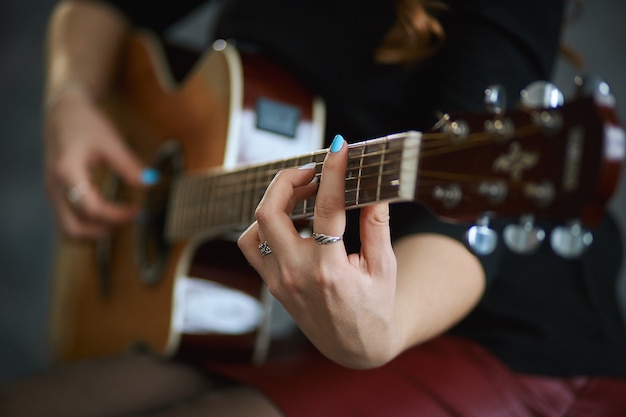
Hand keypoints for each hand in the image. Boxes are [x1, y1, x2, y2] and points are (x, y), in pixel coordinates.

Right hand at [43, 85, 154, 238]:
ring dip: (93, 231)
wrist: (62, 112)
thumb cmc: (86, 124)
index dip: (117, 214)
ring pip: (67, 228)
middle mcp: (55, 186)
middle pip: (72, 227)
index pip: (92, 208)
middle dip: (102, 231)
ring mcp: (52, 191)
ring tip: (119, 221)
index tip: (139, 210)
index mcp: (68, 172)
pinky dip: (86, 224)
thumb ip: (129, 165)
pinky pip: (67, 219)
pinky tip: (107, 216)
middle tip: (128, 221)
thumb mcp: (111, 141)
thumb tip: (151, 182)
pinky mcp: (56, 192)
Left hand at [238, 135, 398, 368]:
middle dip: (286, 180)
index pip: (326, 209)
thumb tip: (375, 188)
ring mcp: (279, 282)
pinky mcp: (272, 285)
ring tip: (302, 193)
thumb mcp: (384, 268)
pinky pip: (254, 246)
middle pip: (269, 212)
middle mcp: (296, 275)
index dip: (332, 171)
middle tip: (312, 170)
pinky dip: (267, 226)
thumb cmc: (375, 309)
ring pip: (255, 228)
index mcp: (330, 271)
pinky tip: (293, 220)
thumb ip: (377, 225)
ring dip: (274, 202)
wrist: (355, 349)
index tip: (339, 147)